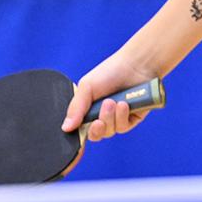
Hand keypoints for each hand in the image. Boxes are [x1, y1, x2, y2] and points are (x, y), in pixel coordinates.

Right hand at [60, 53, 157, 172]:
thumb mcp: (87, 87)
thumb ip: (76, 108)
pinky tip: (124, 105)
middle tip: (98, 119)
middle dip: (96, 129)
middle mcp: (103, 115)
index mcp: (88, 109)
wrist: (136, 65)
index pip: (81, 129)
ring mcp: (118, 118)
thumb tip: (65, 128)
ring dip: (109, 118)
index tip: (78, 137)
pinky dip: (122, 117)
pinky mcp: (133, 118)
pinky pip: (124, 127)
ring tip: (112, 102)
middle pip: (96, 134)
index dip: (79, 135)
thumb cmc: (111, 71)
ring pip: (109, 131)